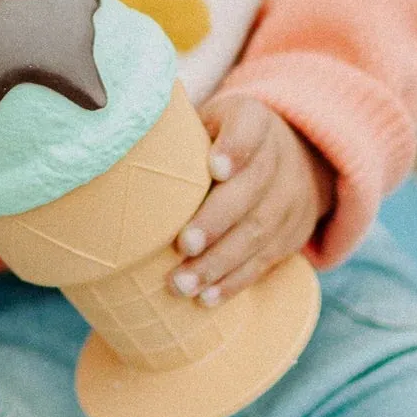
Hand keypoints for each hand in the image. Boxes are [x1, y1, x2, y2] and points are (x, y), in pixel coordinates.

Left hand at [168, 95, 334, 305]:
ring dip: (220, 263)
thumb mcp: (208, 118)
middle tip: (183, 245)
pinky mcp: (293, 234)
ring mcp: (292, 197)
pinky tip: (207, 298)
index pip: (250, 127)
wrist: (287, 155)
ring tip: (183, 283)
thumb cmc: (221, 137)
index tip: (214, 167)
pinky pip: (266, 260)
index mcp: (254, 119)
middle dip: (217, 221)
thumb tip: (123, 141)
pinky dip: (235, 281)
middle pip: (253, 188)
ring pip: (259, 232)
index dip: (235, 147)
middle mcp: (280, 157)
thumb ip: (177, 128)